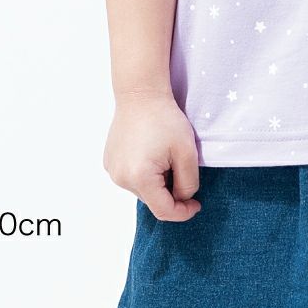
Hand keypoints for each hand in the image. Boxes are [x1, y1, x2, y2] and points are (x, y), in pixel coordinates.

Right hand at [103, 92, 202, 221]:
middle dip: (171, 191)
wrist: (140, 94)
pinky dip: (145, 173)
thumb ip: (188, 183)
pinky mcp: (109, 162)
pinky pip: (132, 177)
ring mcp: (112, 170)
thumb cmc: (165, 119)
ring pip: (143, 189)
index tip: (197, 204)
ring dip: (158, 181)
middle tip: (180, 165)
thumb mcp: (187, 153)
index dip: (183, 212)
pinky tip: (152, 152)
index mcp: (140, 178)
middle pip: (153, 199)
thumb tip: (183, 199)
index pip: (164, 211)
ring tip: (165, 155)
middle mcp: (121, 178)